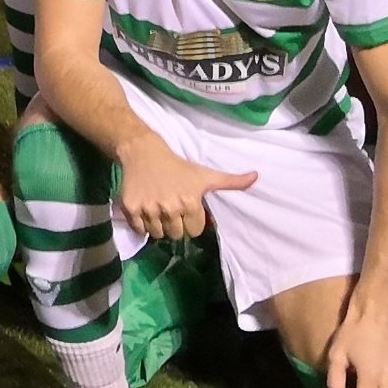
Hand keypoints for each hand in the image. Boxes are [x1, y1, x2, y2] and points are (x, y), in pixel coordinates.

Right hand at [111, 131, 255, 241]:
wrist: (143, 153)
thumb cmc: (178, 166)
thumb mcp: (205, 174)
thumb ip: (232, 181)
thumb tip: (257, 177)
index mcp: (190, 202)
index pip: (194, 230)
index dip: (191, 220)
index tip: (185, 208)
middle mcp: (169, 208)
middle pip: (176, 234)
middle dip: (175, 224)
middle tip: (171, 208)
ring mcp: (149, 209)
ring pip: (157, 234)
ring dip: (158, 225)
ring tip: (158, 208)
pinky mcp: (131, 209)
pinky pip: (139, 230)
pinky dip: (141, 224)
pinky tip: (145, 209)